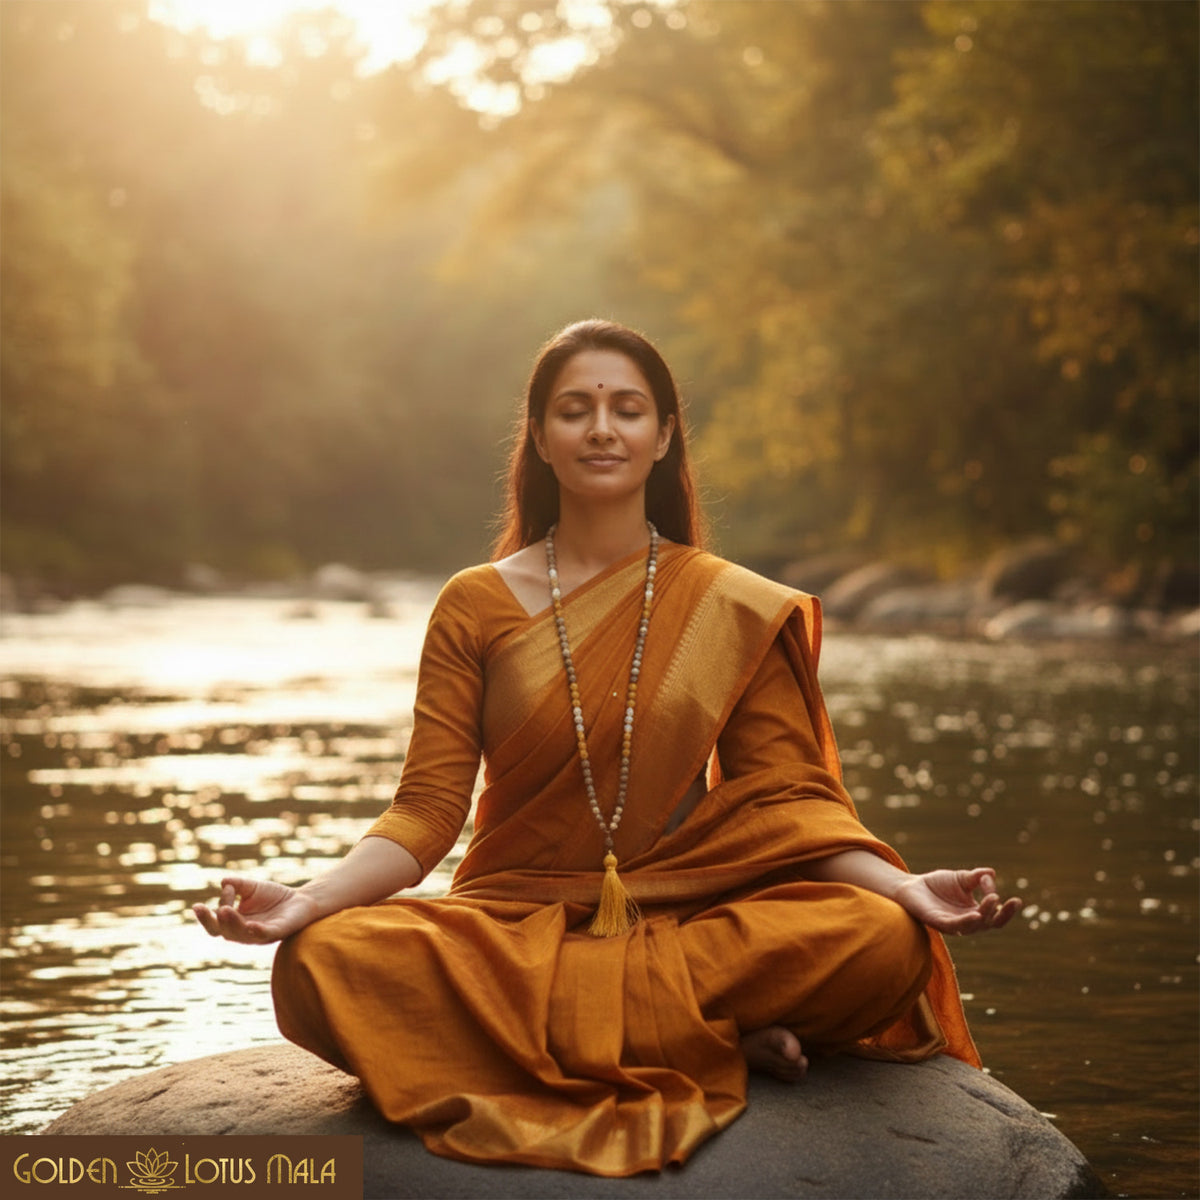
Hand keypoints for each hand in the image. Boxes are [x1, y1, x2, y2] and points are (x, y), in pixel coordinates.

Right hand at [193, 876, 319, 943]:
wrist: (301, 900)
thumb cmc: (273, 897)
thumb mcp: (251, 887)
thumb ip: (238, 884)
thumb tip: (224, 882)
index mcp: (234, 923)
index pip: (214, 924)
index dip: (207, 915)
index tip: (208, 899)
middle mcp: (243, 932)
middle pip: (222, 931)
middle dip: (210, 921)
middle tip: (200, 909)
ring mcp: (259, 934)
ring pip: (240, 933)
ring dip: (231, 922)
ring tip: (225, 910)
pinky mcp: (276, 932)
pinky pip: (264, 934)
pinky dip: (257, 931)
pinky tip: (251, 924)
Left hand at [892, 868, 1020, 935]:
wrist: (911, 886)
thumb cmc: (937, 884)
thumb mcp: (962, 878)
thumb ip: (977, 877)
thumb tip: (992, 873)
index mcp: (975, 912)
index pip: (996, 916)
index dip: (1008, 911)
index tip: (1016, 899)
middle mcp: (967, 921)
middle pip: (990, 923)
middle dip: (1001, 913)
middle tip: (1009, 900)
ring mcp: (954, 924)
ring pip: (975, 925)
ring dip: (985, 913)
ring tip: (993, 899)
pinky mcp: (939, 923)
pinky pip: (955, 926)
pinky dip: (966, 922)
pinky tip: (976, 914)